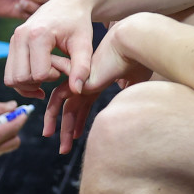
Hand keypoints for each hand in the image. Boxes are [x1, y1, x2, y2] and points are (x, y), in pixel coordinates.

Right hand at [4, 0, 94, 99]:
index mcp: (38, 35)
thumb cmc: (78, 23)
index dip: (54, 77)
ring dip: (29, 83)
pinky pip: (9, 72)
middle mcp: (21, 35)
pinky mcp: (12, 42)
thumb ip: (82, 68)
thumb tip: (76, 91)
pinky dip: (23, 79)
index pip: (39, 74)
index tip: (65, 68)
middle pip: (21, 78)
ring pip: (11, 78)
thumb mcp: (84, 45)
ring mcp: (14, 38)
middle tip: (56, 72)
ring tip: (48, 74)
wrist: (69, 3)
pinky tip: (40, 75)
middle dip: (39, 83)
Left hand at [41, 32, 151, 152]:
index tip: (77, 136)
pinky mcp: (76, 79)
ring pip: (62, 106)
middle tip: (63, 148)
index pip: (83, 104)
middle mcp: (85, 82)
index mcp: (97, 82)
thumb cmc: (138, 59)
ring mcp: (80, 80)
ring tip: (58, 145)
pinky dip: (55, 114)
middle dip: (67, 129)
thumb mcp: (137, 79)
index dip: (80, 121)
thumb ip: (130, 88)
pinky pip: (58, 98)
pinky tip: (63, 132)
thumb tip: (129, 96)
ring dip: (60, 126)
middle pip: (70, 108)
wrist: (131, 45)